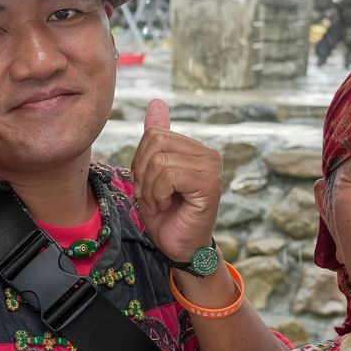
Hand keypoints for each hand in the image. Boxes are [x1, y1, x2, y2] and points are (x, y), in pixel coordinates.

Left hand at [130, 99, 223, 263]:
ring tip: (161, 203)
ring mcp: (211, 168)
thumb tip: (156, 102)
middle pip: (155, 141)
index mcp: (194, 148)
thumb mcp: (152, 173)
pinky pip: (169, 175)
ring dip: (150, 188)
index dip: (140, 161)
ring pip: (160, 160)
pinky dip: (158, 194)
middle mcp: (207, 154)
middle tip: (152, 195)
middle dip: (143, 172)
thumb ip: (156, 139)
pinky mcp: (209, 184)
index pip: (154, 134)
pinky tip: (167, 206)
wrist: (179, 248)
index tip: (147, 185)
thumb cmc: (166, 215)